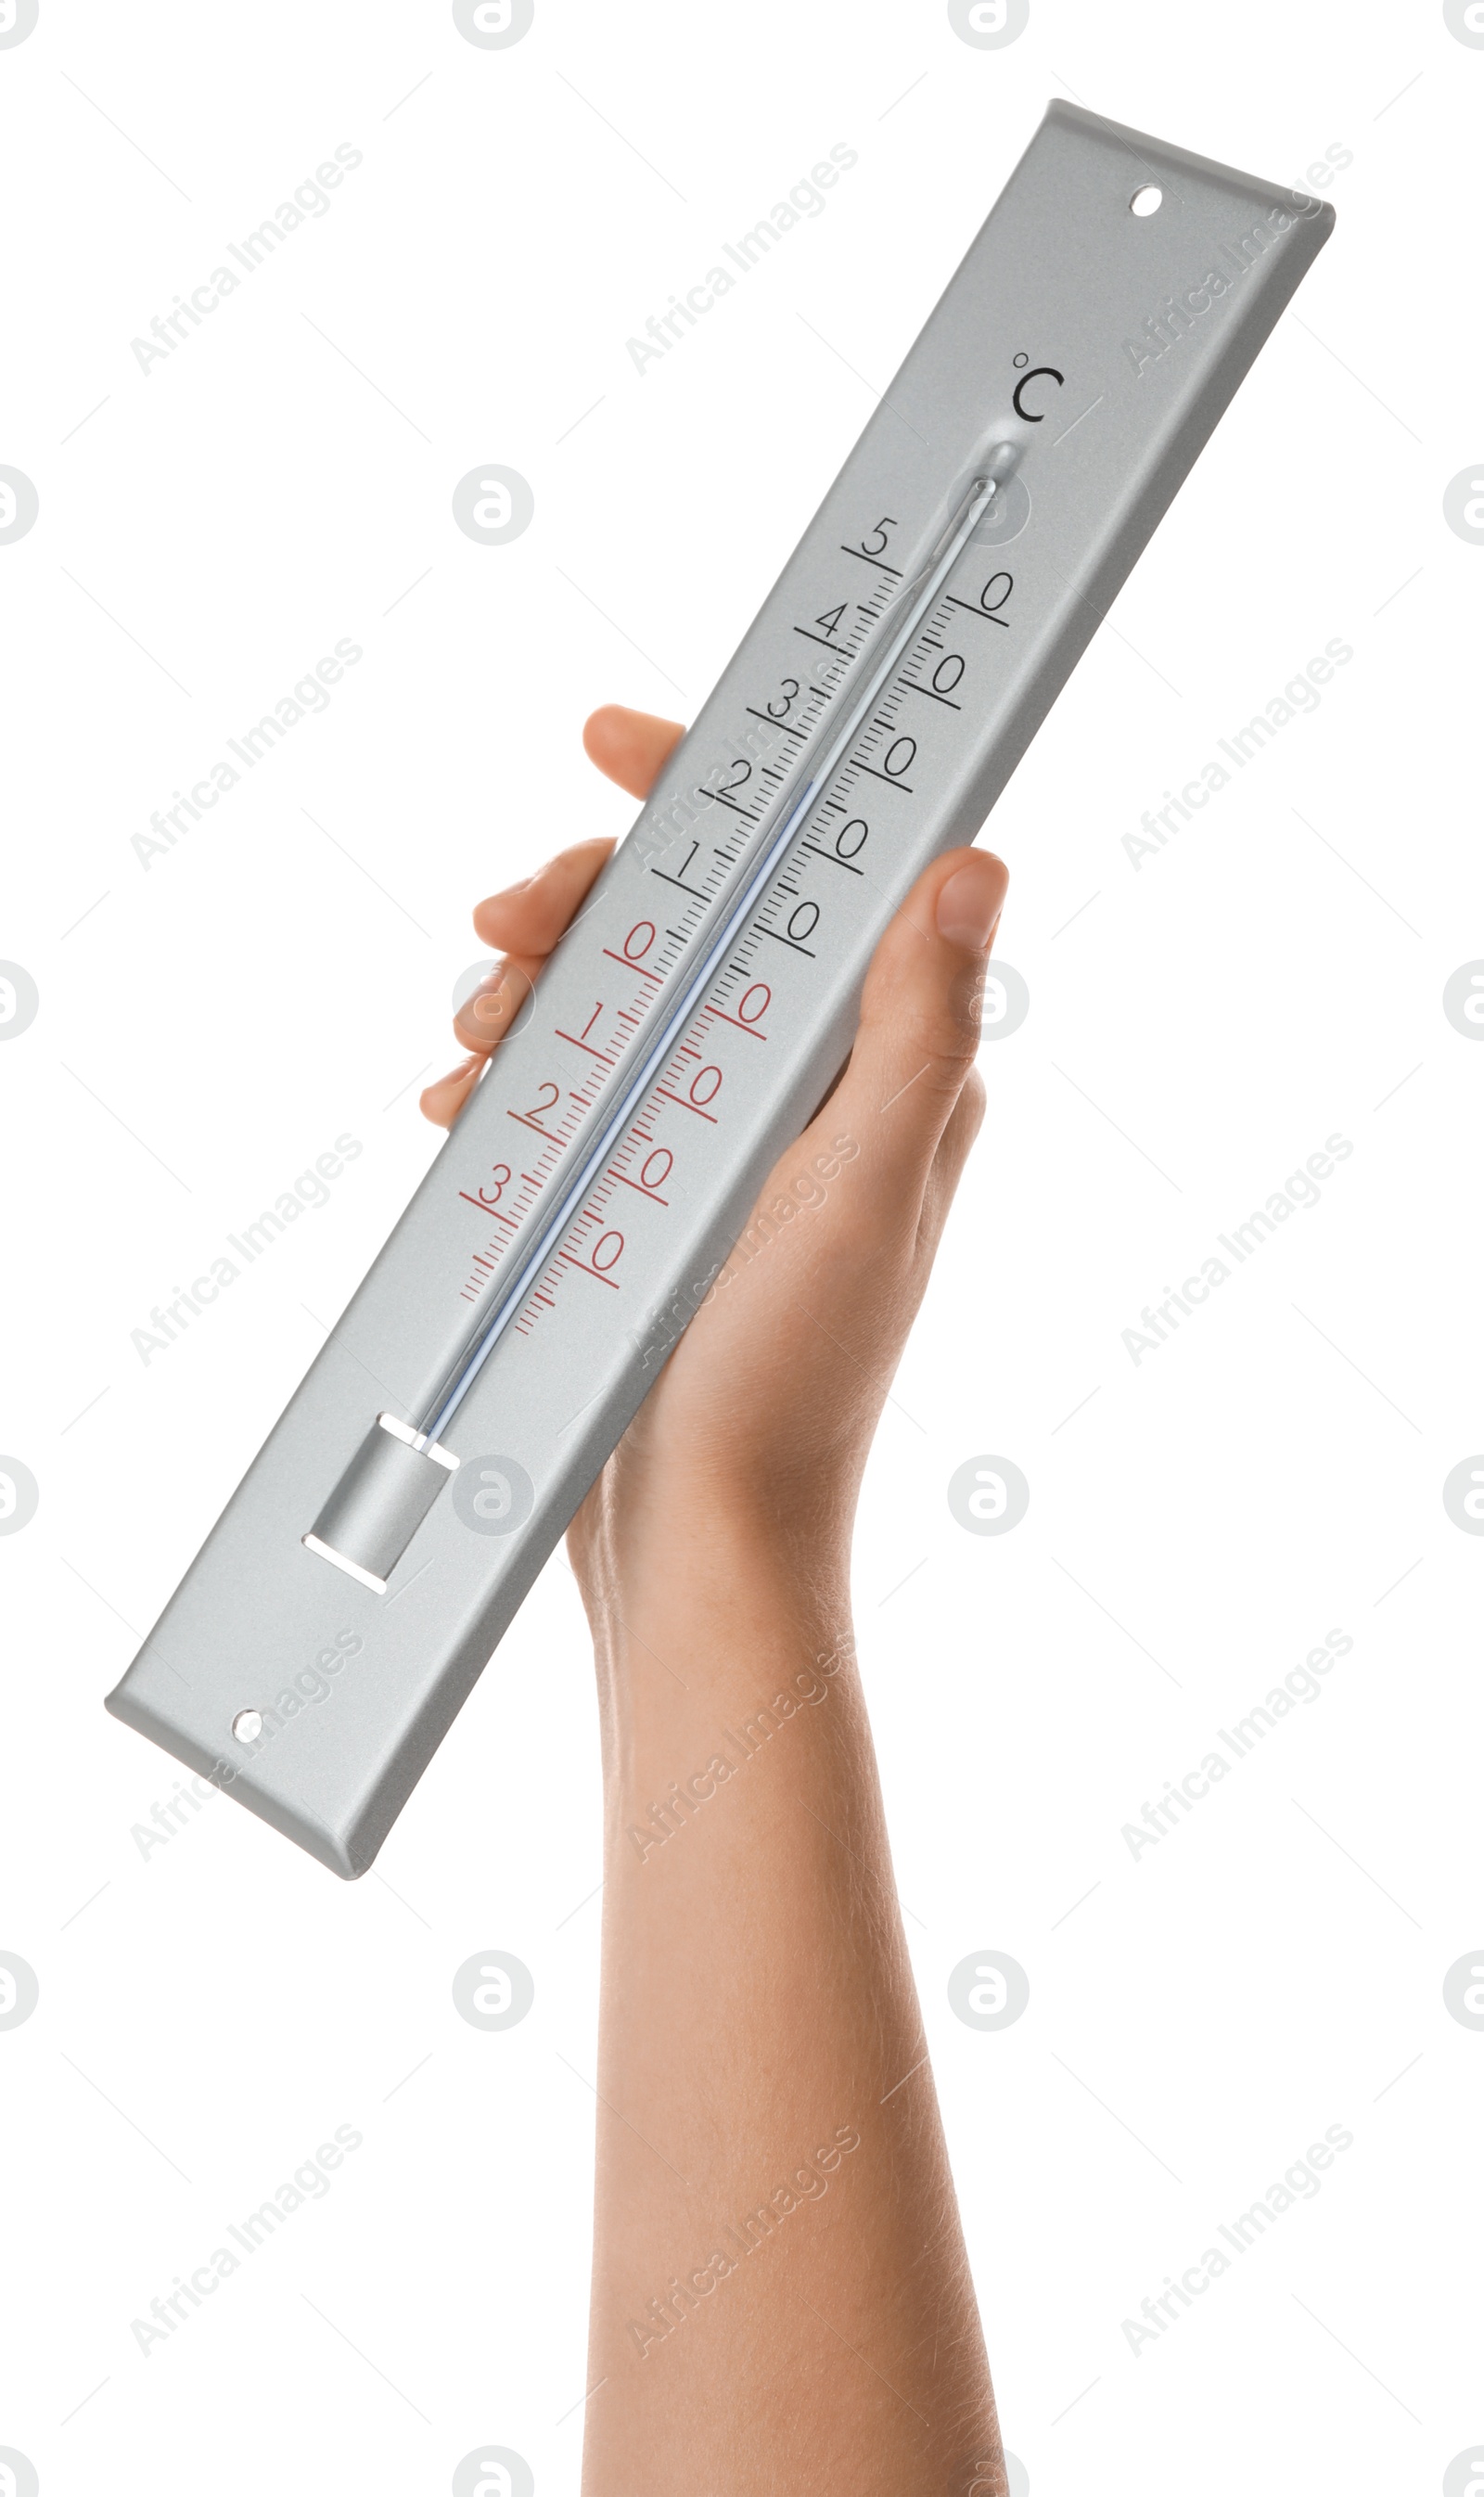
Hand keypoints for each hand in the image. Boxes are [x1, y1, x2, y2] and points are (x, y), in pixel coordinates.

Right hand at [422, 701, 1008, 1606]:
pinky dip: (505, 1077)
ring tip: (477, 1040)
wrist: (701, 1542)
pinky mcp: (637, 1194)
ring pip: (608, 997)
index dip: (718, 793)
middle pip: (684, 923)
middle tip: (504, 925)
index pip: (808, 879)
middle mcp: (800, 1089)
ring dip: (530, 989)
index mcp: (877, 1068)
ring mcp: (710, 1141)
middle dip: (586, 900)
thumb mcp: (863, 1196)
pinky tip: (462, 1106)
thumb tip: (973, 863)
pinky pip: (562, 1089)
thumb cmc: (795, 1387)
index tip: (615, 741)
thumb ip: (917, 1032)